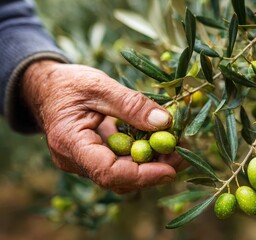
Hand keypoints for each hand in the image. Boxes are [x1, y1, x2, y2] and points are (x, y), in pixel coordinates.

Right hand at [22, 60, 184, 192]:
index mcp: (70, 142)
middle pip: (119, 178)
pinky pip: (120, 163)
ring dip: (151, 164)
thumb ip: (131, 104)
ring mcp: (84, 161)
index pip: (107, 172)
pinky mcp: (94, 156)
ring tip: (176, 147)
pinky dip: (141, 156)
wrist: (45, 87)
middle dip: (153, 170)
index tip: (171, 169)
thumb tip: (165, 122)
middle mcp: (75, 160)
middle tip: (182, 155)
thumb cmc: (67, 83)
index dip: (142, 175)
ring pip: (122, 174)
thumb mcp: (99, 85)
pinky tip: (158, 142)